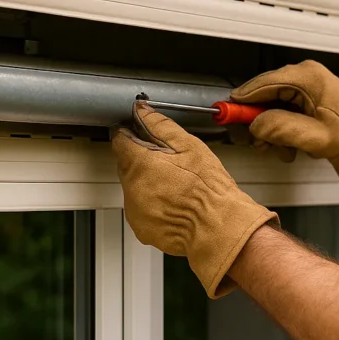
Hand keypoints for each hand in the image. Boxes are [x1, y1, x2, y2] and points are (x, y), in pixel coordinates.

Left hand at [111, 103, 278, 297]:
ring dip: (148, 184)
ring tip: (177, 187)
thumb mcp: (190, 146)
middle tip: (171, 164)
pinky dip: (153, 205)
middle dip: (143, 161)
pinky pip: (141, 209)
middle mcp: (132, 188)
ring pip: (134, 188)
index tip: (142, 135)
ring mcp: (135, 210)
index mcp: (141, 164)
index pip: (120, 141)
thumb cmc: (210, 189)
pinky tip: (175, 203)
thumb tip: (142, 111)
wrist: (219, 228)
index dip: (131, 135)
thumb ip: (160, 126)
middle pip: (126, 165)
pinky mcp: (141, 228)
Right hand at [230, 60, 338, 186]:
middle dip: (259, 123)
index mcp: (307, 78)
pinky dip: (280, 129)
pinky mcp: (303, 96)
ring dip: (271, 131)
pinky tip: (290, 145)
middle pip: (263, 95)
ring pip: (270, 106)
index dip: (242, 101)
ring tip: (283, 149)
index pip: (263, 84)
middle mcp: (304, 76)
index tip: (225, 113)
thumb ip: (282, 128)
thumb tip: (256, 126)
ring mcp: (304, 86)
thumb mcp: (314, 137)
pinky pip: (280, 110)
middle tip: (260, 143)